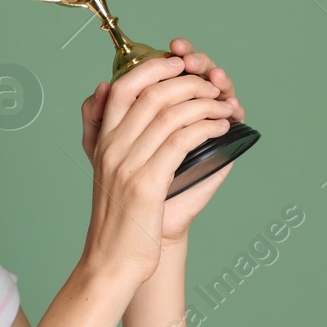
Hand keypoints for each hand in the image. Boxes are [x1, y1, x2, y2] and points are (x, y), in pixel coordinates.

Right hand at [76, 53, 235, 287]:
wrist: (113, 261)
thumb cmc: (119, 219)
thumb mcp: (106, 168)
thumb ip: (103, 130)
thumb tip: (100, 89)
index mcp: (102, 142)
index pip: (122, 86)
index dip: (155, 67)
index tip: (181, 65)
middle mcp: (111, 148)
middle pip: (152, 93)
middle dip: (190, 81)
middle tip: (214, 87)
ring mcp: (127, 164)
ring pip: (170, 112)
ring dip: (206, 103)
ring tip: (225, 108)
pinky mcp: (146, 183)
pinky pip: (181, 139)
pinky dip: (207, 126)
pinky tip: (222, 128)